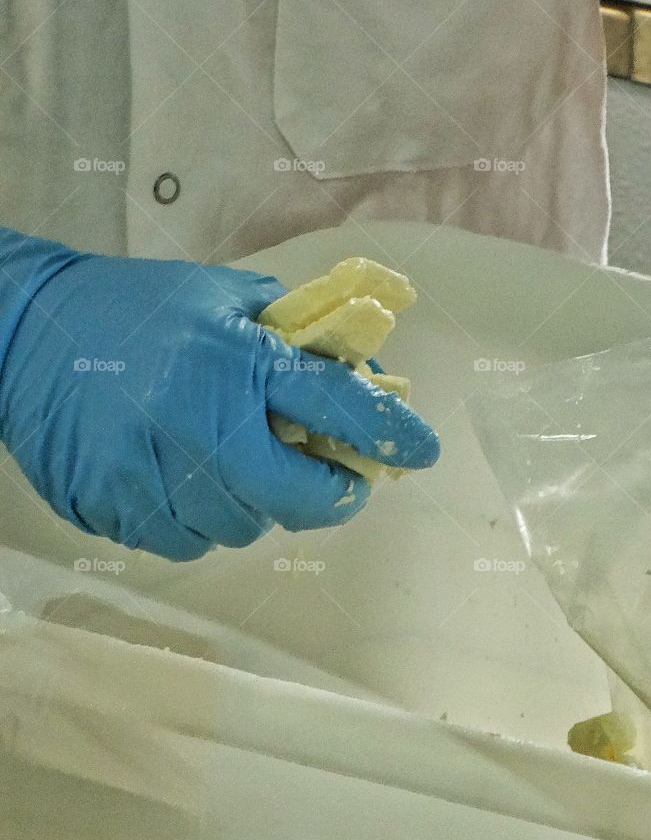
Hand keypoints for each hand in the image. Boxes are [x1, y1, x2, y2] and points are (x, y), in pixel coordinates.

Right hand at [0, 234, 439, 558]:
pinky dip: (201, 521)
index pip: (336, 404)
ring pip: (240, 528)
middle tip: (338, 482)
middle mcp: (196, 421)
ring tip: (240, 465)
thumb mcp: (223, 297)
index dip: (391, 430)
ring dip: (257, 505)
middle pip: (296, 496)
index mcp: (235, 358)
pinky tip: (188, 480)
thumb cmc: (135, 306)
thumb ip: (291, 336)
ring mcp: (149, 473)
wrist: (23, 329)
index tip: (422, 450)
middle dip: (330, 495)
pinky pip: (185, 542)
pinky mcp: (110, 507)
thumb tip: (359, 376)